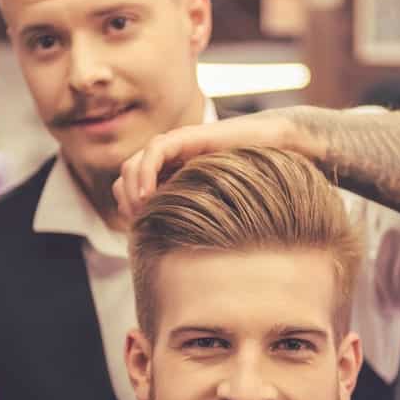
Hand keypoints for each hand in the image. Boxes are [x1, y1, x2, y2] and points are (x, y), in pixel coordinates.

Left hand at [112, 110, 297, 219]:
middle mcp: (166, 162)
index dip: (128, 213)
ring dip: (130, 190)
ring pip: (132, 165)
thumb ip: (193, 224)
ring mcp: (174, 148)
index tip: (138, 234)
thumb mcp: (215, 210)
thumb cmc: (251, 184)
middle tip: (138, 226)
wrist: (275, 149)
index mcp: (168, 178)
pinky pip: (155, 151)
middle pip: (124, 180)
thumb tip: (176, 262)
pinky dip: (145, 173)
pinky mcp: (186, 137)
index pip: (130, 193)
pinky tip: (148, 196)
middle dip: (125, 204)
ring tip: (141, 213)